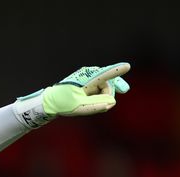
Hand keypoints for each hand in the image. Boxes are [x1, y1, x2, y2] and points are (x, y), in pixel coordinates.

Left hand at [13, 62, 130, 128]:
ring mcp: (89, 78)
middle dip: (113, 89)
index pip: (103, 74)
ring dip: (104, 95)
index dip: (115, 71)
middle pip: (108, 81)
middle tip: (125, 90)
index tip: (127, 66)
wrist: (52, 101)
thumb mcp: (79, 106)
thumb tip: (112, 102)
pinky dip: (102, 95)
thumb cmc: (63, 103)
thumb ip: (96, 104)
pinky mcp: (90, 83)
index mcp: (85, 79)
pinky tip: (96, 101)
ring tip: (93, 104)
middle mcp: (89, 75)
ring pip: (105, 86)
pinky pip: (101, 88)